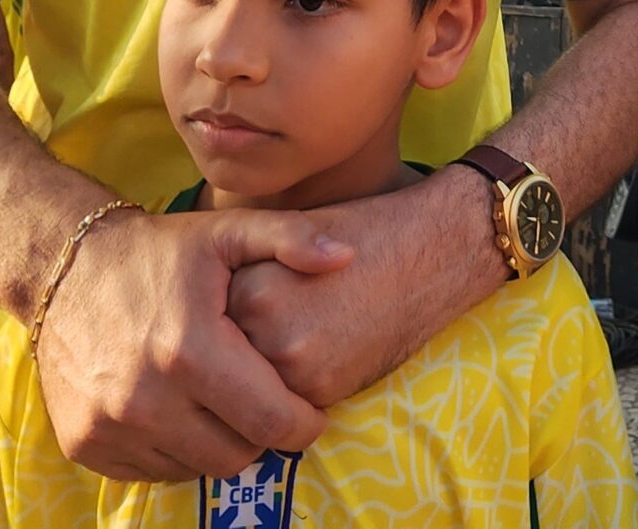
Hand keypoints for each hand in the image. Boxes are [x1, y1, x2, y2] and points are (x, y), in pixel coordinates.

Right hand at [34, 205, 352, 481]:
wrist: (62, 269)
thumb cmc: (157, 253)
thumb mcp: (225, 234)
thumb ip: (290, 239)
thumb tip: (344, 257)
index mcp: (189, 351)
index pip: (272, 422)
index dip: (303, 421)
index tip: (307, 405)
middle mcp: (145, 399)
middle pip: (239, 454)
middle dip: (262, 432)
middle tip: (262, 398)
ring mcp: (110, 427)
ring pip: (198, 468)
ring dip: (218, 442)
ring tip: (219, 399)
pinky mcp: (84, 445)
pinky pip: (154, 471)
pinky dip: (175, 449)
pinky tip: (178, 408)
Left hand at [227, 167, 502, 408]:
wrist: (427, 249)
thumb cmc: (360, 236)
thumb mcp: (291, 240)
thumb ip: (247, 275)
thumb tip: (210, 325)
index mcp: (247, 281)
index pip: (211, 322)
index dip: (233, 318)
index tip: (260, 304)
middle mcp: (260, 323)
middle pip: (228, 357)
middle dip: (248, 349)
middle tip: (293, 320)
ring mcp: (293, 359)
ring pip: (257, 385)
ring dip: (272, 372)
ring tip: (311, 333)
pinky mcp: (325, 386)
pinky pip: (294, 400)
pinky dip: (304, 385)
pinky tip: (331, 349)